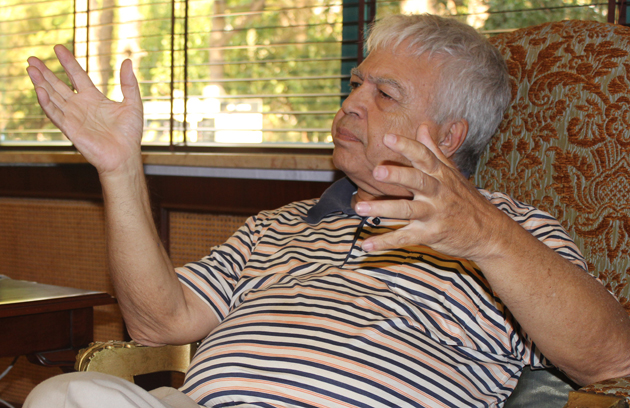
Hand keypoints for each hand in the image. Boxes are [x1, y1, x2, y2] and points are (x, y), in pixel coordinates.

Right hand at [26, 45, 143, 175]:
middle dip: (45, 72)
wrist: (125, 156)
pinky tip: (40, 90)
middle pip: (58, 85)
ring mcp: (73, 117)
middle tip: (32, 58)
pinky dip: (46, 103)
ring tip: (30, 69)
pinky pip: (55, 114)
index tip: (57, 48)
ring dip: (41, 83)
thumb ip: (129, 83)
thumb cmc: (130, 134)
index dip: (68, 62)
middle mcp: (80, 106)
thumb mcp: (133, 104)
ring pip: (52, 97)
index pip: (77, 75)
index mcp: (94, 98)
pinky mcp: (70, 129)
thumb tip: (128, 61)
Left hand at [354, 125, 509, 261]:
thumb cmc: (467, 200)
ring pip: (407, 210)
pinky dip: (385, 242)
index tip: (388, 137)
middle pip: (417, 181)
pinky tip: (367, 244)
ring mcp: (434, 214)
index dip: (407, 147)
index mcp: (441, 175)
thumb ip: (434, 151)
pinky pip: (405, 238)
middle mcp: (438, 193)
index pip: (424, 157)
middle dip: (397, 176)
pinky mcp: (431, 235)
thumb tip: (423, 127)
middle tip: (376, 171)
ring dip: (383, 209)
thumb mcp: (453, 174)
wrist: (490, 233)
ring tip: (359, 207)